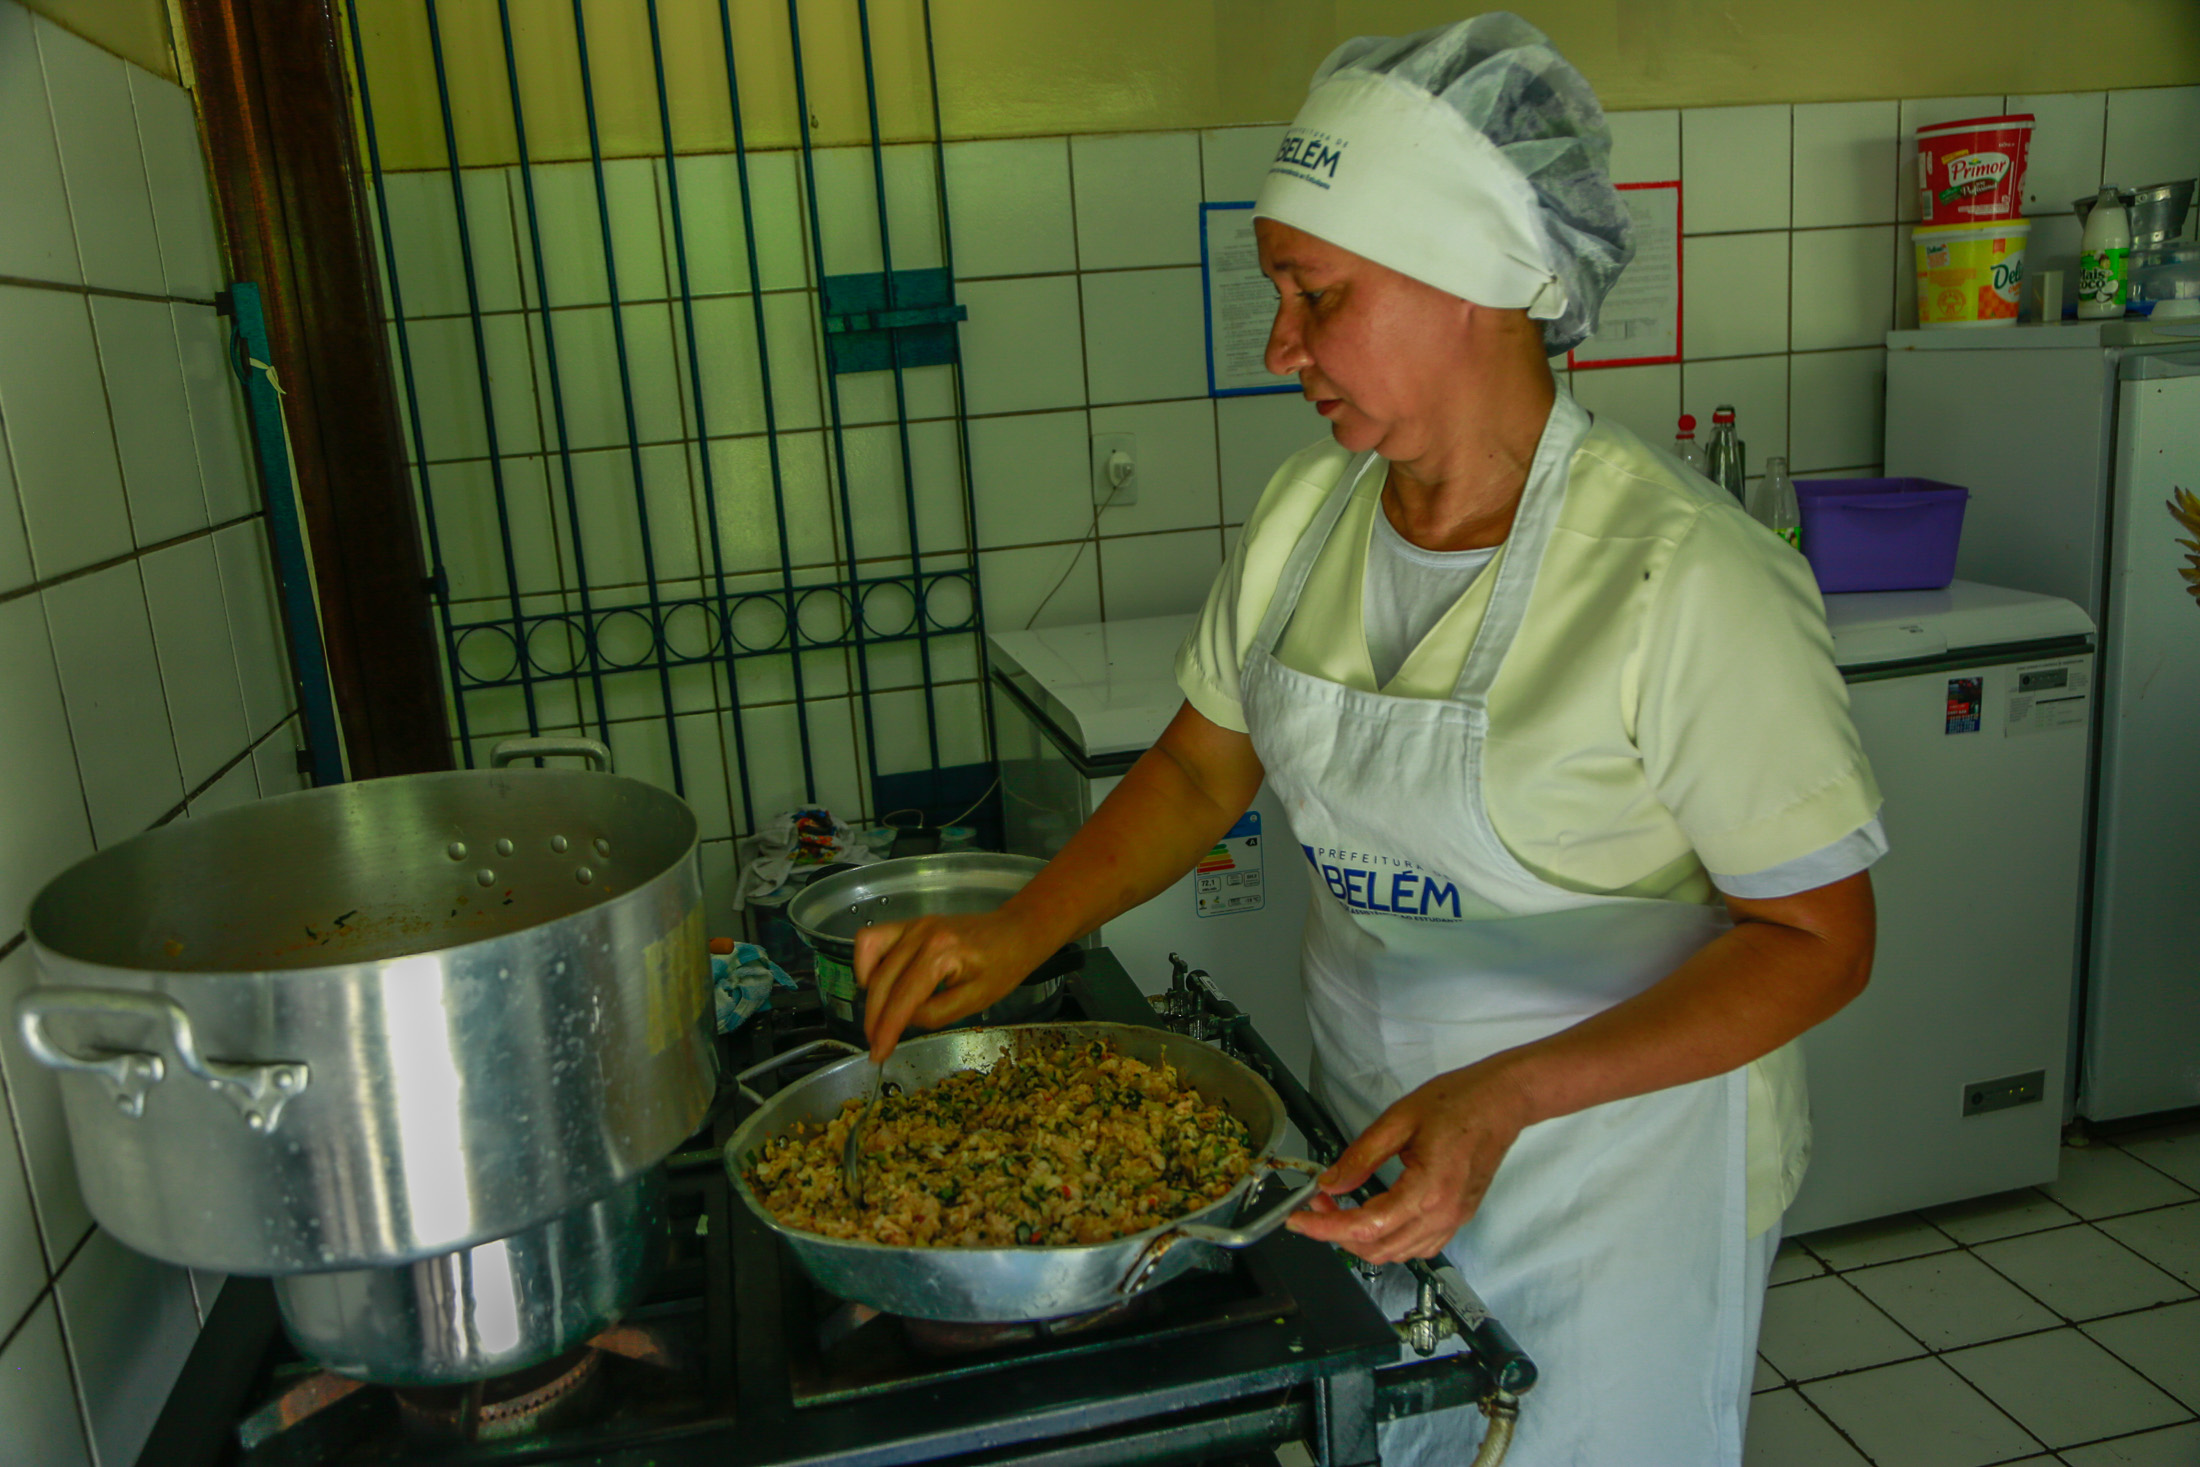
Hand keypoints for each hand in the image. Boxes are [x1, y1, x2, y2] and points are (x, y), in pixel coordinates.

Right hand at [853, 910, 1050, 1061]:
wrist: (1014, 932)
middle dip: (875, 1019)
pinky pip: (872, 939)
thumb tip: (904, 1020)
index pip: (903, 997)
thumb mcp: (976, 1001)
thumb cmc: (1002, 968)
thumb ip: (937, 1014)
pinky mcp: (909, 923)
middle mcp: (921, 934)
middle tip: (876, 1045)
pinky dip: (867, 964)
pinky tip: (878, 985)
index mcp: (942, 954)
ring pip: (870, 958)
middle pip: (883, 982)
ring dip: (869, 993)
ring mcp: (912, 924)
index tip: (878, 1054)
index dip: (887, 1029)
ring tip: (879, 1017)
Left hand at [1284, 1058, 1534, 1263]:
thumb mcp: (1398, 1120)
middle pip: (1378, 1249)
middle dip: (1338, 1233)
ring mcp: (1453, 1220)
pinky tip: (1372, 1216)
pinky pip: (1417, 1246)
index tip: (1299, 1220)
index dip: (1325, 1227)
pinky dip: (1388, 1240)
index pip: (1365, 1227)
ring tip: (1340, 1206)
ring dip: (1361, 1239)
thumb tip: (1331, 1183)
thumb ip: (1360, 1156)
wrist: (1502, 1101)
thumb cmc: (1458, 1102)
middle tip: (1317, 1203)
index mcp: (1427, 1190)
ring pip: (1397, 1253)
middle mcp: (1443, 1214)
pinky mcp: (1458, 1217)